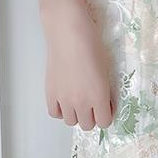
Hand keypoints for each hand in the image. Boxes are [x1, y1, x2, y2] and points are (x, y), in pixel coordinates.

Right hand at [42, 0, 115, 130]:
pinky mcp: (50, 92)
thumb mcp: (106, 69)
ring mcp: (63, 99)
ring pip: (70, 122)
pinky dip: (60, 110)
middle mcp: (81, 102)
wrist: (68, 32)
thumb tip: (103, 101)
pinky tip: (64, 98)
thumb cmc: (92, 44)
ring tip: (77, 99)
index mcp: (99, 96)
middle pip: (87, 125)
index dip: (107, 114)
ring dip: (76, 114)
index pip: (104, 122)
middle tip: (92, 102)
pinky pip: (54, 113)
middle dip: (92, 115)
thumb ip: (104, 90)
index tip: (106, 105)